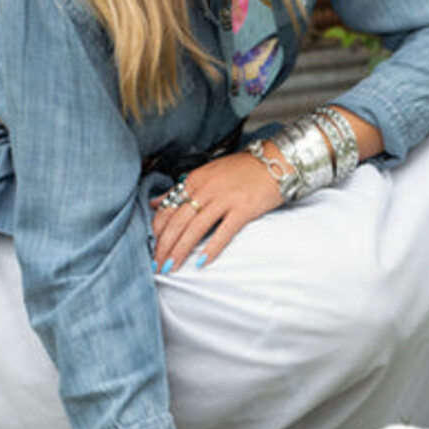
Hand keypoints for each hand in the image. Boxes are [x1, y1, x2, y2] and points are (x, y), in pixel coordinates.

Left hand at [149, 148, 285, 273]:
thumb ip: (180, 189)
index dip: (157, 232)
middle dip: (164, 246)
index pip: (168, 209)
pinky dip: (211, 249)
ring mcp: (225, 199)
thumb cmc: (242, 169)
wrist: (276, 161)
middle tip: (156, 265)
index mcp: (195, 180)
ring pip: (195, 229)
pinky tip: (201, 262)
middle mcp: (206, 189)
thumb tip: (155, 203)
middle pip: (178, 222)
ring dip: (180, 251)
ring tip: (171, 267)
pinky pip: (223, 232)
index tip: (152, 248)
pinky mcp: (243, 209)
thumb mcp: (206, 173)